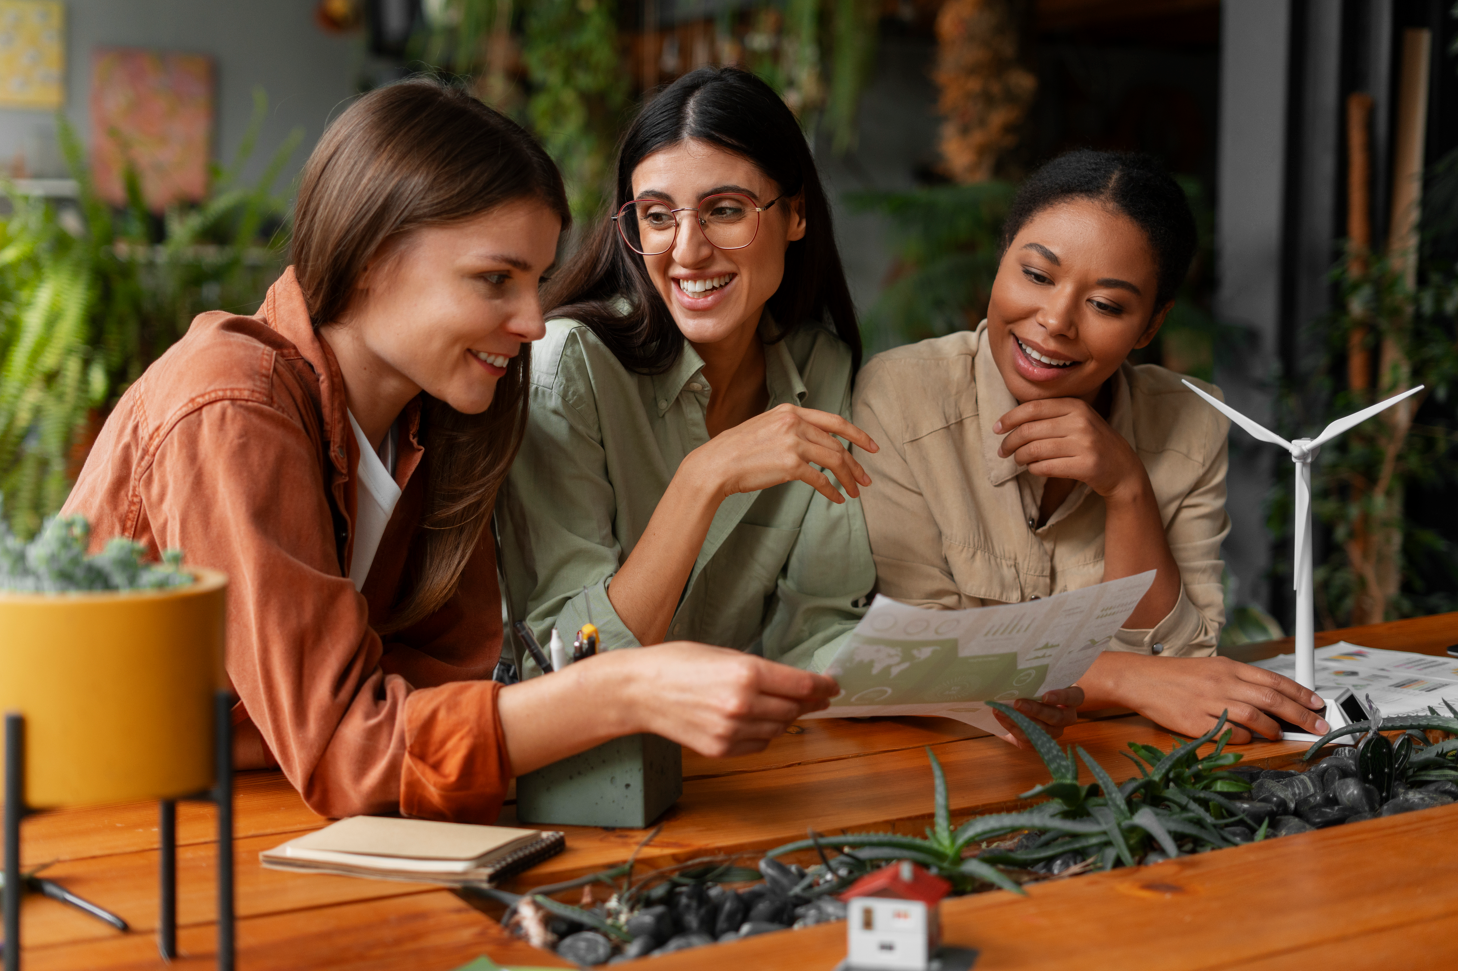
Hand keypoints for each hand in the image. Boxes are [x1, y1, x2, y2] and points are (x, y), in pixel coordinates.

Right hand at [622, 643, 839, 756]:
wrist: (640, 691)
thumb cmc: (677, 664)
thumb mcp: (724, 654)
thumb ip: (761, 670)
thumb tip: (794, 683)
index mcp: (746, 673)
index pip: (801, 685)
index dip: (822, 686)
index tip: (832, 686)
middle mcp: (742, 704)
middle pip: (793, 709)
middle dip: (808, 702)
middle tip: (815, 696)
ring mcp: (731, 731)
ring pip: (778, 729)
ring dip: (785, 718)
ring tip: (779, 705)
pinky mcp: (720, 749)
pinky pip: (758, 744)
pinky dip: (763, 734)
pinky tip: (754, 720)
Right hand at [683, 403, 877, 505]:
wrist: (716, 464)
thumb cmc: (737, 450)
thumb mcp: (766, 427)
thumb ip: (790, 429)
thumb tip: (814, 443)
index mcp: (790, 411)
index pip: (834, 421)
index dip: (857, 435)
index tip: (872, 446)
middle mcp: (795, 423)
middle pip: (837, 445)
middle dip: (855, 464)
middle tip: (866, 479)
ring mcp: (793, 442)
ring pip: (834, 462)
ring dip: (848, 479)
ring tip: (856, 492)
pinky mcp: (790, 464)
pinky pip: (821, 480)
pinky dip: (832, 491)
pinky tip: (837, 499)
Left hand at [992, 687, 1084, 749]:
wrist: (1021, 705)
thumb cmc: (1034, 686)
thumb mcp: (1038, 680)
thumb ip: (1033, 678)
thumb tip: (1012, 674)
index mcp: (1071, 697)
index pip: (1075, 697)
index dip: (1062, 697)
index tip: (1046, 696)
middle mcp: (1067, 716)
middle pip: (1058, 717)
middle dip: (1037, 711)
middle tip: (1018, 703)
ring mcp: (1055, 731)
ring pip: (1043, 730)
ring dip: (1020, 721)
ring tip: (1002, 711)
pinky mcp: (1040, 742)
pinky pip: (1029, 738)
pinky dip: (1013, 727)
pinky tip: (1001, 717)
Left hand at [994, 398, 1143, 500]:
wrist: (1123, 468)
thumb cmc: (1091, 442)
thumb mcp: (1077, 420)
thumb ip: (1050, 415)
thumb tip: (1009, 422)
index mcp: (1076, 406)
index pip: (1032, 408)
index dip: (1009, 418)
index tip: (996, 429)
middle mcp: (1080, 422)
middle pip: (1029, 430)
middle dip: (1009, 442)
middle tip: (1003, 451)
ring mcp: (1085, 444)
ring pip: (1035, 450)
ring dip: (1019, 457)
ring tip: (1018, 460)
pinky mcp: (1086, 466)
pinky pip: (1046, 467)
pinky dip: (1034, 469)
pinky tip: (1035, 468)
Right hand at [1080, 653, 1330, 743]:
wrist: (1141, 679)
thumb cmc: (1177, 676)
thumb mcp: (1212, 668)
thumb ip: (1241, 681)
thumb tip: (1272, 698)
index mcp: (1229, 667)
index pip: (1274, 680)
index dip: (1300, 693)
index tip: (1317, 705)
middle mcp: (1223, 682)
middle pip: (1272, 699)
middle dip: (1300, 715)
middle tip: (1318, 727)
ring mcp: (1209, 702)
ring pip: (1254, 716)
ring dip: (1273, 729)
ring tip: (1280, 734)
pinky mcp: (1195, 722)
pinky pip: (1229, 732)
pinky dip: (1244, 738)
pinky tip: (1248, 739)